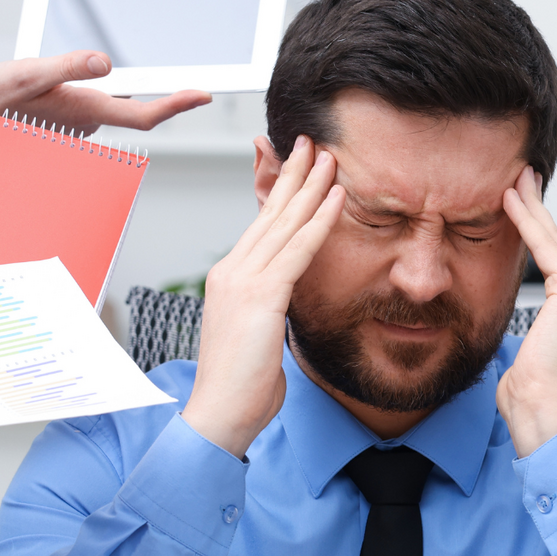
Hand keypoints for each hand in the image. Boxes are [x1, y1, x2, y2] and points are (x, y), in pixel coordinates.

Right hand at [0, 52, 209, 135]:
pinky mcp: (68, 119)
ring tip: (128, 70)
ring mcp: (79, 124)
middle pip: (136, 110)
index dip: (175, 105)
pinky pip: (95, 103)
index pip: (141, 115)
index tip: (203, 95)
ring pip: (113, 104)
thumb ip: (67, 68)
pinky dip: (99, 89)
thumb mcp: (26, 74)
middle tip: (191, 79)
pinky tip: (86, 77)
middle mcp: (87, 123)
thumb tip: (105, 63)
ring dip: (123, 89)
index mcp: (84, 112)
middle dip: (159, 95)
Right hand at [182, 139, 343, 456]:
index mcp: (229, 279)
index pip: (259, 224)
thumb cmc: (239, 386)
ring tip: (331, 157)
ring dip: (311, 186)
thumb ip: (271, 313)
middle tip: (312, 142)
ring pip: (284, 222)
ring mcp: (243, 280)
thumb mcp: (258, 337)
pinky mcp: (261, 295)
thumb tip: (285, 307)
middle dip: (294, 173)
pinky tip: (336, 198)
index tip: (295, 166)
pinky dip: (320, 220)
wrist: (219, 413)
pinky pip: (298, 248)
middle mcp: (232, 271)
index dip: (279, 192)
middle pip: (270, 212)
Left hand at [495, 167, 556, 456]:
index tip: (527, 210)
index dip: (545, 236)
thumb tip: (530, 332)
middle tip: (522, 178)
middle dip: (540, 213)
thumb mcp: (541, 353)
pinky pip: (545, 248)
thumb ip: (544, 331)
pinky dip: (526, 221)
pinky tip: (509, 200)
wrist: (546, 413)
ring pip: (556, 243)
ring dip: (531, 209)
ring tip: (514, 181)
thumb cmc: (536, 397)